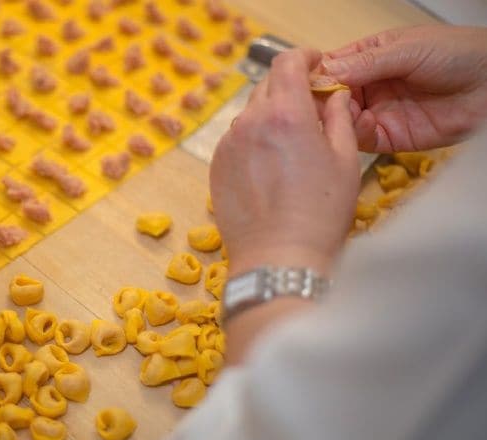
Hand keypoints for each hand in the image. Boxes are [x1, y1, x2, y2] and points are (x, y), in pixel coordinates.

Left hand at [212, 49, 359, 277]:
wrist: (277, 258)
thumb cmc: (318, 214)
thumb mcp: (345, 161)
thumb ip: (339, 118)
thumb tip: (335, 96)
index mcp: (286, 114)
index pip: (287, 63)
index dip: (303, 58)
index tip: (314, 65)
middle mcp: (250, 123)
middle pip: (268, 86)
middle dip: (289, 89)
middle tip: (310, 109)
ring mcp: (228, 145)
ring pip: (251, 114)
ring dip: (270, 117)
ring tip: (291, 145)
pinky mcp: (216, 166)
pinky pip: (237, 140)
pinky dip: (253, 141)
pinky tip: (271, 167)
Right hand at [322, 25, 486, 152]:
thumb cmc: (457, 54)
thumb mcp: (407, 49)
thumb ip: (365, 63)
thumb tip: (324, 72)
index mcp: (370, 57)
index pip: (332, 66)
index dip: (315, 73)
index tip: (299, 80)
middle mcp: (370, 85)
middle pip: (331, 96)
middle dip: (320, 100)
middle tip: (310, 103)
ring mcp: (379, 112)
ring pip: (342, 119)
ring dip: (334, 117)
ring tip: (335, 113)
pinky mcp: (390, 137)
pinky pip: (362, 139)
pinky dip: (354, 133)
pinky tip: (358, 123)